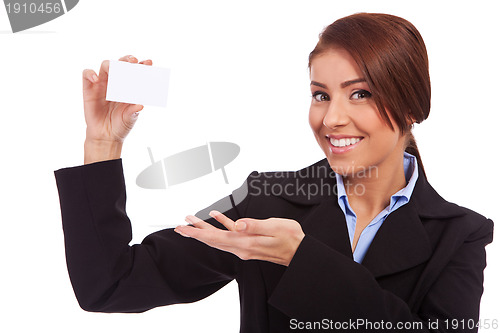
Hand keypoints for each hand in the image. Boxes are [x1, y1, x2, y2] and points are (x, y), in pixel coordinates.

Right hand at [82, 55, 151, 162]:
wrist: (106, 137)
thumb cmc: (120, 125)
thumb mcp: (130, 118)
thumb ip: (134, 111)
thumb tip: (141, 105)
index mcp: (129, 88)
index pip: (136, 72)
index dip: (142, 66)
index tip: (149, 63)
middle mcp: (116, 83)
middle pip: (120, 64)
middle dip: (127, 60)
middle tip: (134, 61)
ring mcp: (102, 85)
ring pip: (106, 66)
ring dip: (112, 64)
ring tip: (117, 68)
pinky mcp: (89, 89)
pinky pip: (87, 75)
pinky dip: (90, 74)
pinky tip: (96, 78)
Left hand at [174, 211, 304, 265]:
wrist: (301, 253)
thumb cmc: (291, 239)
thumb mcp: (275, 229)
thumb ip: (255, 226)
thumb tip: (237, 224)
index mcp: (245, 243)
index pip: (215, 238)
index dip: (198, 234)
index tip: (183, 230)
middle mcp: (241, 247)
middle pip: (212, 240)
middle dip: (194, 233)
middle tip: (178, 227)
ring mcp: (245, 245)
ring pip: (219, 237)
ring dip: (204, 229)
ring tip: (191, 221)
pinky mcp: (250, 241)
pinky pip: (231, 232)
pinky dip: (222, 224)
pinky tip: (216, 216)